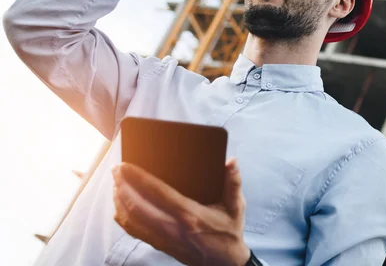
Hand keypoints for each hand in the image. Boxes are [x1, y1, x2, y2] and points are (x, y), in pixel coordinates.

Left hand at [112, 158, 249, 265]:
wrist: (226, 263)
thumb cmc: (230, 232)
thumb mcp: (237, 206)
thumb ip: (234, 182)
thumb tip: (231, 162)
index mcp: (190, 215)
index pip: (158, 193)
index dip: (138, 178)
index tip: (126, 166)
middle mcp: (173, 228)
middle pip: (137, 206)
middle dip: (123, 186)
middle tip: (116, 170)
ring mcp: (164, 239)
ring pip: (132, 220)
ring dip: (119, 201)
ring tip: (115, 183)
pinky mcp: (161, 246)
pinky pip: (135, 232)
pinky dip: (122, 218)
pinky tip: (119, 206)